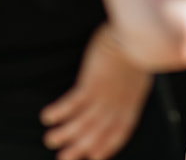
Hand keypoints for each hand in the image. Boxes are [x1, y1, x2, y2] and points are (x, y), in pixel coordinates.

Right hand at [41, 24, 152, 159]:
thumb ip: (130, 90)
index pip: (118, 135)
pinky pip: (72, 104)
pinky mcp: (91, 84)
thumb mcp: (138, 77)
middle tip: (62, 158)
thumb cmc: (137, 51)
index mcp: (129, 106)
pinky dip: (59, 112)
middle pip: (96, 135)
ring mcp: (103, 97)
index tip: (94, 157)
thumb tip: (127, 91)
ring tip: (50, 140)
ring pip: (81, 123)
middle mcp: (116, 107)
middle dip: (78, 149)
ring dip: (64, 134)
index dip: (105, 148)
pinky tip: (47, 117)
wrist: (139, 38)